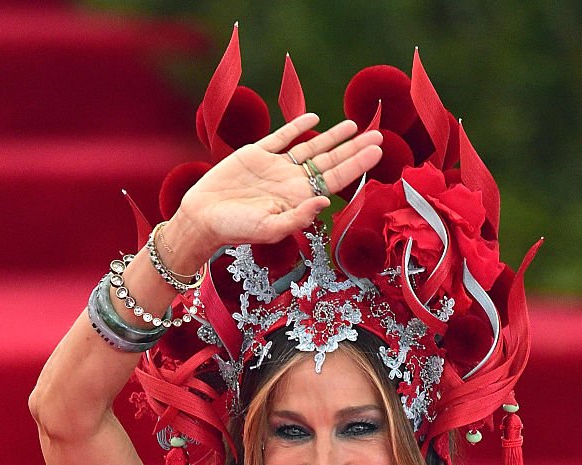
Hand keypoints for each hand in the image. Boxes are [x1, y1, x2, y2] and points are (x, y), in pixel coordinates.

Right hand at [169, 114, 382, 258]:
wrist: (203, 217)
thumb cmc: (235, 229)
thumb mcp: (270, 229)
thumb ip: (299, 217)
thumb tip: (326, 201)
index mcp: (298, 198)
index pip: (335, 179)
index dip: (357, 164)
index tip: (377, 151)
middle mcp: (291, 182)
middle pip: (330, 162)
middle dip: (354, 149)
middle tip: (378, 135)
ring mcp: (275, 167)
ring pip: (311, 148)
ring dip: (332, 137)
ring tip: (353, 125)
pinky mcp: (256, 154)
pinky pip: (282, 138)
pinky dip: (297, 127)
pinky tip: (314, 119)